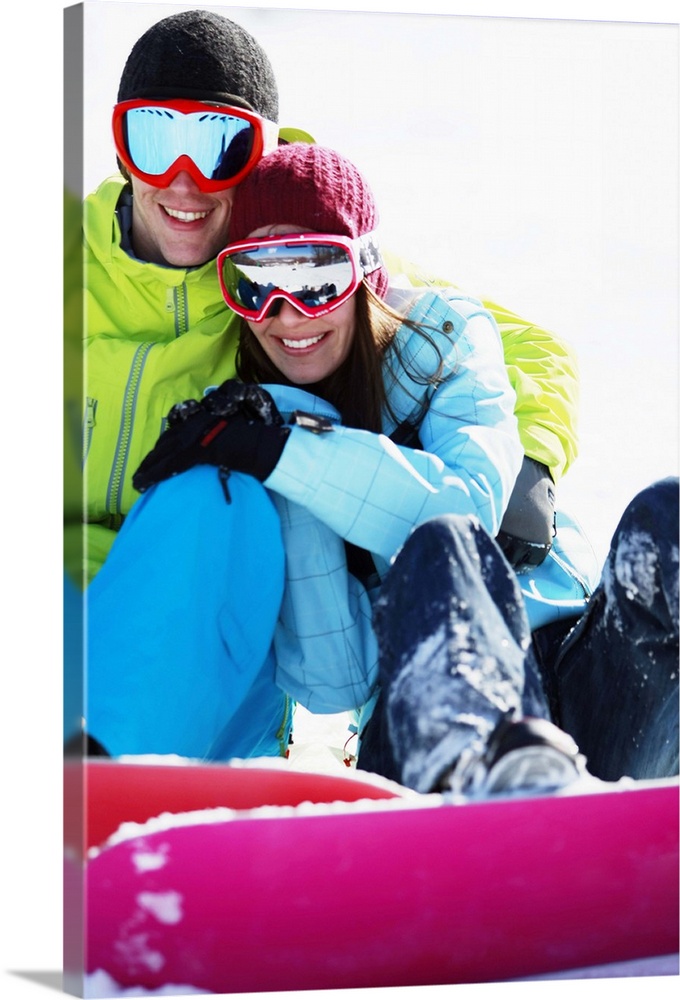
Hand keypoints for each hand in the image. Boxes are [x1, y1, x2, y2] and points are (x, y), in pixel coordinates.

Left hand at [133, 381, 289, 492]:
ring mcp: (193, 438)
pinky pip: (170, 465)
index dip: (160, 450)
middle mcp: (192, 426)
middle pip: (164, 444)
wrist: (258, 445)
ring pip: (163, 454)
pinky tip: (144, 483)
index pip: (173, 436)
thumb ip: (214, 439)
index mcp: (200, 421)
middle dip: (151, 461)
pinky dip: (154, 475)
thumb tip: (209, 449)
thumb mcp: (228, 433)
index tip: (152, 461)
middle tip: (140, 474)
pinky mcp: (194, 451)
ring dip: (148, 469)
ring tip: (138, 482)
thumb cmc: (249, 441)